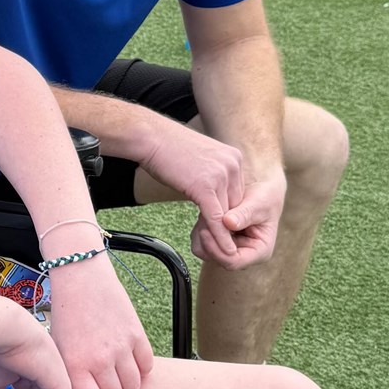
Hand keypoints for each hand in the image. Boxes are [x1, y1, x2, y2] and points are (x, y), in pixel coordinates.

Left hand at [44, 250, 152, 388]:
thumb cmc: (68, 317)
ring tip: (119, 368)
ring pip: (135, 385)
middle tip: (109, 382)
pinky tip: (131, 356)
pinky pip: (148, 366)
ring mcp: (119, 348)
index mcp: (74, 367)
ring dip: (129, 382)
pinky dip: (142, 366)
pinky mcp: (136, 335)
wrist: (82, 280)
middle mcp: (98, 361)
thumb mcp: (61, 351)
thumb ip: (74, 379)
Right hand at [136, 118, 249, 267]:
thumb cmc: (167, 150)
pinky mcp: (206, 186)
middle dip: (228, 225)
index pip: (238, 194)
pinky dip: (219, 236)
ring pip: (228, 214)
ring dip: (223, 234)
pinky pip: (216, 218)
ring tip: (220, 251)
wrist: (150, 137)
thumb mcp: (200, 162)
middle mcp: (233, 164)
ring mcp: (221, 174)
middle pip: (236, 205)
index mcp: (233, 158)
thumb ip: (212, 178)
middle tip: (222, 243)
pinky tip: (221, 249)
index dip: (229, 213)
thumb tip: (211, 197)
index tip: (222, 228)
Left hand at [190, 165, 284, 270]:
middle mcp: (244, 255)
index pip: (233, 261)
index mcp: (260, 251)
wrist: (261, 190)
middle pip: (217, 259)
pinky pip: (203, 242)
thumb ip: (244, 214)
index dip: (217, 250)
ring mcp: (231, 249)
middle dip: (207, 241)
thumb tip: (228, 222)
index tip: (205, 231)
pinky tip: (204, 214)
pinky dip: (200, 229)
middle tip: (202, 218)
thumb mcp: (259, 203)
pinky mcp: (220, 241)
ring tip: (204, 214)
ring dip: (201, 235)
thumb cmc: (265, 197)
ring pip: (206, 252)